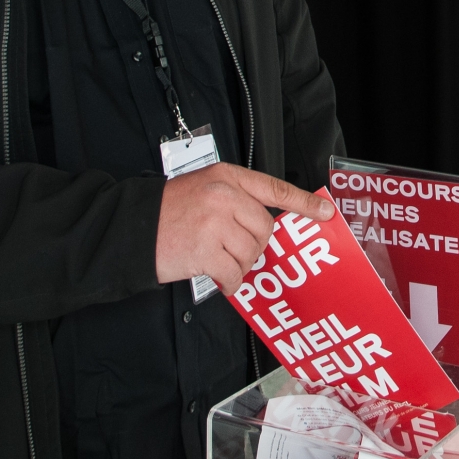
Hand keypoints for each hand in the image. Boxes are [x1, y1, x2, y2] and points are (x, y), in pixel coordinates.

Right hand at [155, 163, 332, 289]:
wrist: (131, 227)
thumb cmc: (167, 210)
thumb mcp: (203, 188)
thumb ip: (235, 199)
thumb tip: (264, 226)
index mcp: (226, 176)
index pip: (274, 188)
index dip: (303, 202)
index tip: (326, 212)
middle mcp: (223, 195)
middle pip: (264, 229)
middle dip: (254, 246)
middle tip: (233, 250)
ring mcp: (214, 222)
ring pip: (251, 253)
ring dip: (239, 265)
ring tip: (218, 260)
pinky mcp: (205, 250)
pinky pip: (234, 273)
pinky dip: (230, 281)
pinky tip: (218, 277)